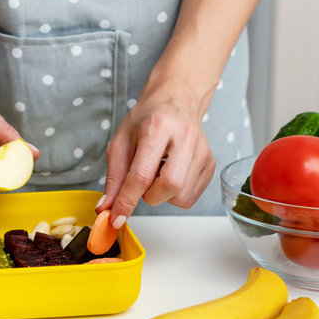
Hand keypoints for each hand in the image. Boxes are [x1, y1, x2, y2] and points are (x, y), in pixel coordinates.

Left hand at [99, 83, 215, 223]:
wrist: (176, 100)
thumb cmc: (146, 120)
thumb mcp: (121, 141)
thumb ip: (114, 177)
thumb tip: (107, 208)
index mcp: (159, 127)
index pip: (142, 174)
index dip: (127, 201)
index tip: (116, 218)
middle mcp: (186, 137)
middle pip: (170, 186)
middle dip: (150, 196)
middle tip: (142, 182)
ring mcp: (203, 151)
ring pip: (181, 196)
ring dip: (162, 195)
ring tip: (158, 172)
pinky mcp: (211, 163)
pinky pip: (191, 197)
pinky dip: (175, 194)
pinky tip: (170, 173)